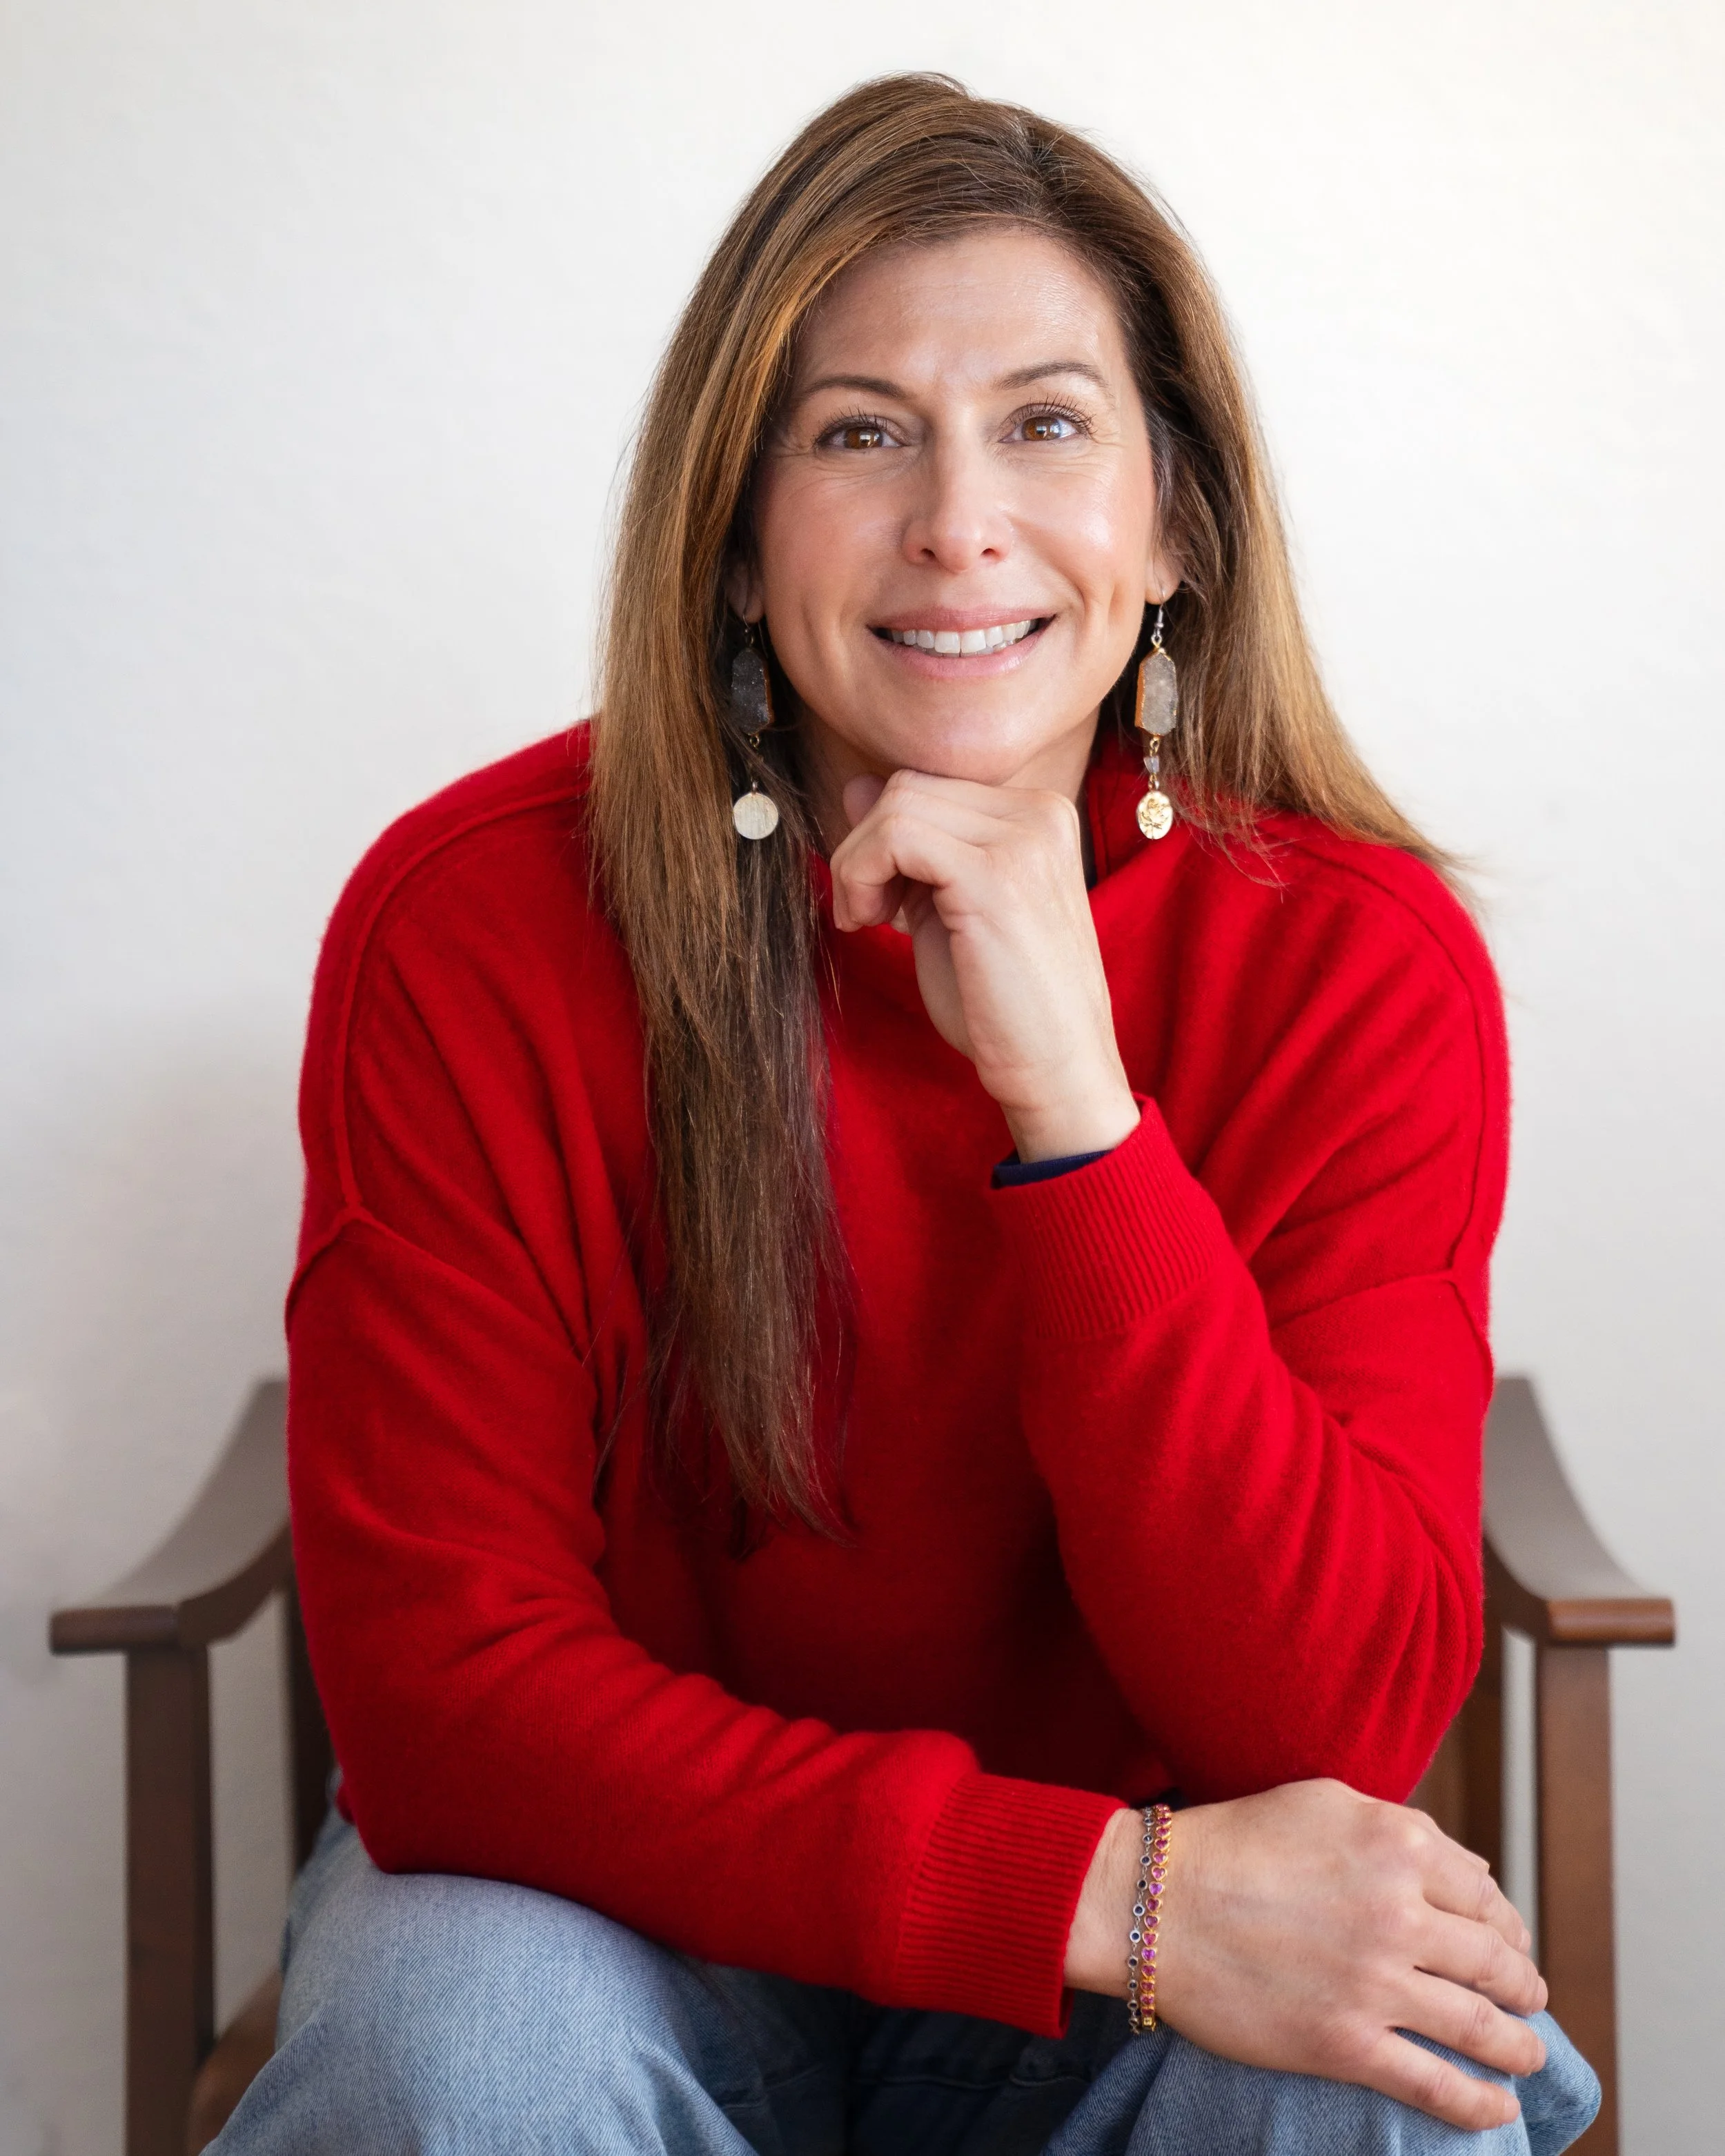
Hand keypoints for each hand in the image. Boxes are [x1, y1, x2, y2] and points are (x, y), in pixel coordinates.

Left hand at [830, 770, 1138, 1160]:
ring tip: (865, 920)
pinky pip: (896, 836)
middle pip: (908, 786)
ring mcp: (1024, 839)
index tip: (877, 900)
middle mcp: (1040, 812)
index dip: (883, 838)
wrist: (1058, 1070)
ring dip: (857, 864)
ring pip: (896, 805)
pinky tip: (868, 924)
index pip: (928, 785)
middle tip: (862, 912)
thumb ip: (913, 845)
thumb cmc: (1006, 1005)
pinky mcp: (995, 876)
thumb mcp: (947, 907)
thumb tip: (858, 785)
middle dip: (863, 847)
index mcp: (1039, 815)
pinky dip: (861, 875)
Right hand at [1063, 1782, 1547, 2132]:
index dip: (1509, 1928)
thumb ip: (1404, 1829)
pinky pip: (1436, 2084)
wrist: (1156, 1902)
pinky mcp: (1346, 2043)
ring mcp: (1375, 1982)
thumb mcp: (1325, 1804)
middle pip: (1495, 1961)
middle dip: (1523, 1987)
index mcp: (1397, 1846)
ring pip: (1481, 2026)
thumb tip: (1477, 1877)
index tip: (1511, 1945)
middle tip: (1528, 2000)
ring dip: (1519, 2048)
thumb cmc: (1234, 1842)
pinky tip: (1498, 2108)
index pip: (1486, 1897)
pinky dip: (1479, 2103)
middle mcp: (1398, 1912)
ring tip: (1528, 2057)